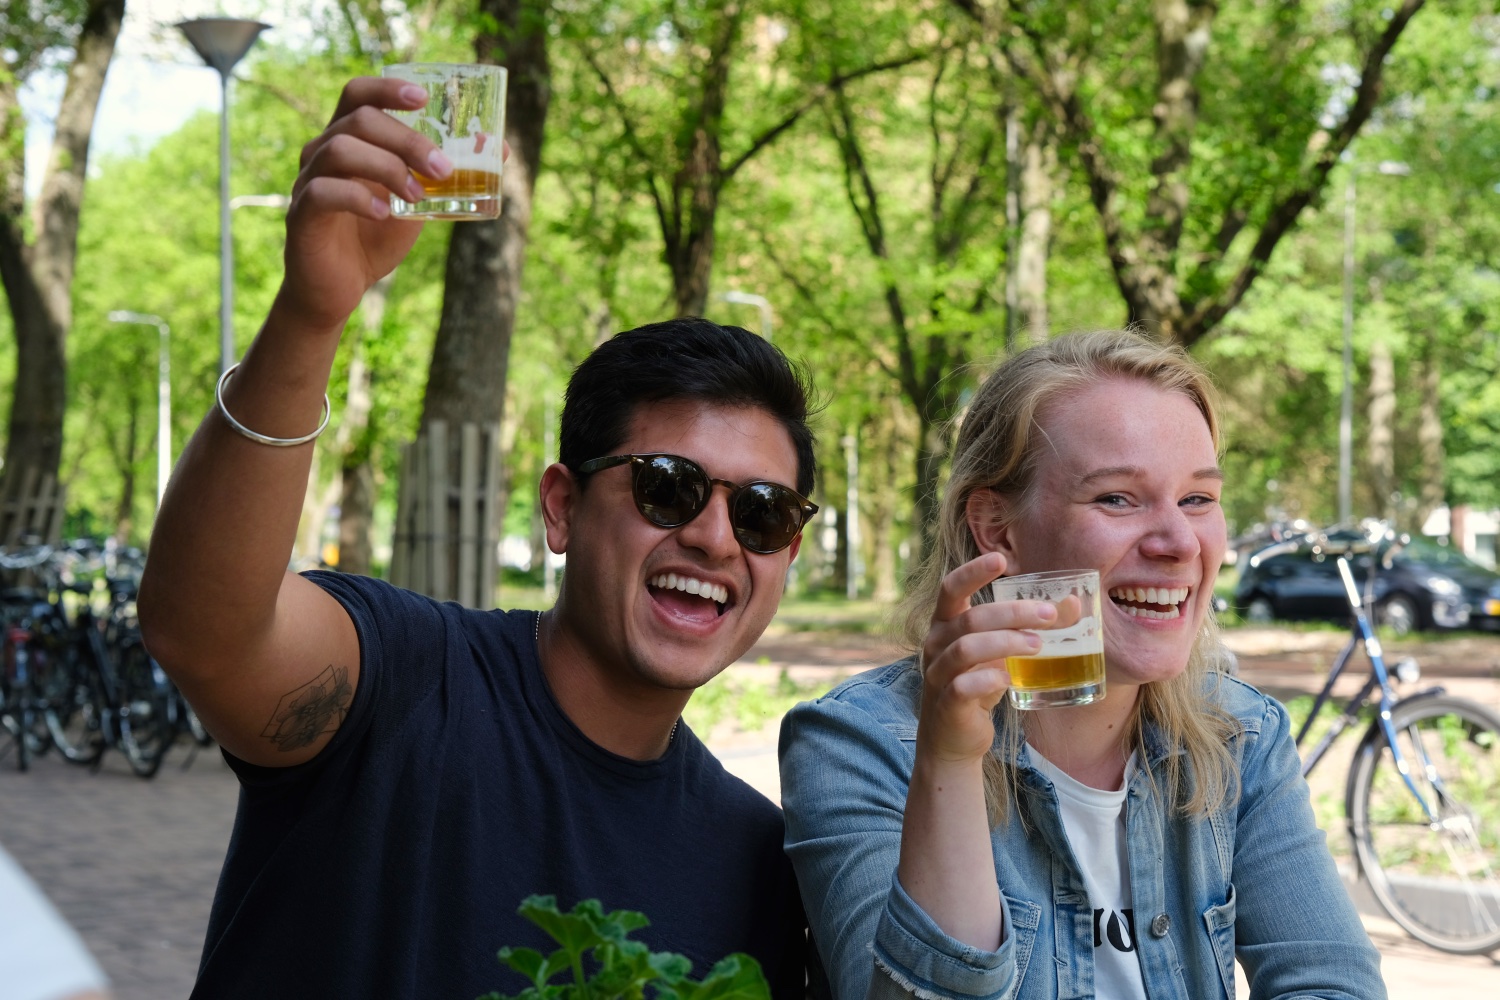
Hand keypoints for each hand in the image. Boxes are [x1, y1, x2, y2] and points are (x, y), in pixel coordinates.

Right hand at [276, 77, 445, 329]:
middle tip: (442, 168)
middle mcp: (322, 152)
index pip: (358, 94)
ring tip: (416, 195)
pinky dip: (358, 198)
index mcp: (348, 140)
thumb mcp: (418, 202)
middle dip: (406, 140)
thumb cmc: (375, 238)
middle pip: (359, 120)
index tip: (423, 97)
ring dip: (387, 167)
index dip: (387, 88)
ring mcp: (308, 181)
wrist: (339, 288)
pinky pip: (324, 191)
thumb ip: (443, 176)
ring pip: (340, 150)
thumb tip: (502, 151)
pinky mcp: (301, 214)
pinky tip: (384, 215)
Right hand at [916, 553, 1075, 762]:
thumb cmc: (979, 685)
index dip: (973, 572)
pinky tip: (1010, 680)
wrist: (954, 739)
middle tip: (1050, 615)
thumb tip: (1074, 604)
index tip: (1002, 559)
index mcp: (945, 624)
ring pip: (967, 649)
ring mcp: (937, 674)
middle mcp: (935, 644)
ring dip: (1007, 643)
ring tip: (1039, 645)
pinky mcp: (946, 704)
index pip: (951, 588)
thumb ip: (1029, 628)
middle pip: (971, 618)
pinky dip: (990, 680)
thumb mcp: (1003, 653)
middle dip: (1013, 613)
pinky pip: (964, 686)